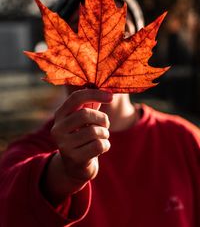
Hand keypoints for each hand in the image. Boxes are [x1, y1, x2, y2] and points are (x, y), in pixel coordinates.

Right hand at [42, 89, 112, 204]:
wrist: (75, 166)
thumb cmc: (83, 136)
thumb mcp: (83, 120)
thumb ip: (91, 105)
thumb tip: (107, 90)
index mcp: (60, 114)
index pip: (76, 98)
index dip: (95, 94)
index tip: (111, 97)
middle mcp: (57, 128)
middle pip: (85, 114)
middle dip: (102, 118)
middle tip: (106, 123)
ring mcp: (64, 145)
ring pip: (94, 131)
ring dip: (105, 133)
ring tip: (102, 136)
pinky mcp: (74, 159)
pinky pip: (98, 145)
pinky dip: (106, 145)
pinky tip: (101, 147)